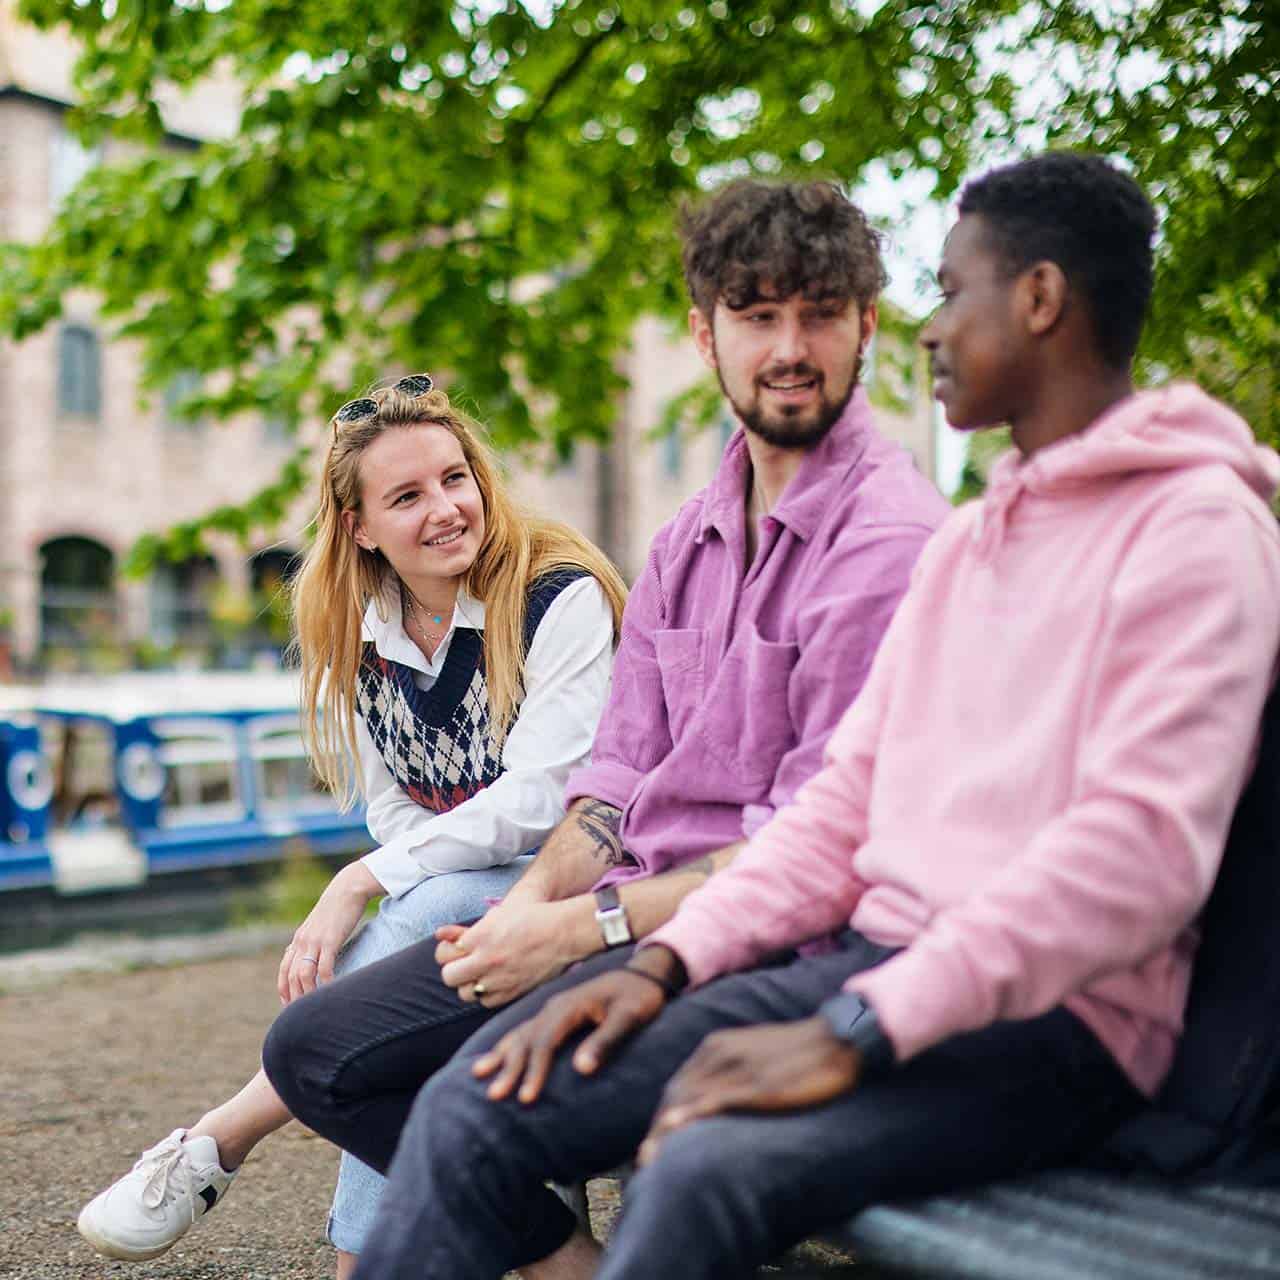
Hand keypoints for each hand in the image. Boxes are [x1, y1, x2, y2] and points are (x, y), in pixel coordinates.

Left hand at [277, 861, 383, 1003]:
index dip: (284, 988)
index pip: (284, 969)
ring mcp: (314, 941)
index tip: (288, 1004)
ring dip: (307, 993)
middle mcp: (302, 941)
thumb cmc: (338, 907)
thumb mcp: (320, 925)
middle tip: (301, 1012)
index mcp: (299, 939)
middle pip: (290, 975)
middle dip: (294, 996)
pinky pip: (324, 967)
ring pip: (303, 974)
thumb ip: (313, 940)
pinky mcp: (330, 940)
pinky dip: (325, 982)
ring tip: (314, 1005)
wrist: (349, 888)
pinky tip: (331, 990)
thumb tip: (312, 955)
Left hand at [435, 898, 589, 1007]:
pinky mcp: (512, 992)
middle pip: (450, 976)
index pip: (443, 954)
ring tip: (481, 974)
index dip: (448, 952)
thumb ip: (466, 929)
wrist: (564, 933)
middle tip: (465, 964)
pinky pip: (486, 1002)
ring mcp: (498, 978)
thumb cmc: (533, 917)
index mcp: (480, 936)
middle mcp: (486, 959)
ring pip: (465, 993)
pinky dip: (487, 994)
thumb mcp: (497, 915)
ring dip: (469, 984)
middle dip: (455, 970)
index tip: (458, 949)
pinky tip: (496, 982)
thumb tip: (440, 933)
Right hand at [472, 969, 667, 1103]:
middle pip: (527, 1039)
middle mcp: (556, 1006)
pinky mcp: (556, 1014)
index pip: (546, 1041)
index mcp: (570, 1006)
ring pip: (521, 1033)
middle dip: (510, 1068)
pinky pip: (526, 1030)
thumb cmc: (639, 998)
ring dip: (501, 1055)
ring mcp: (554, 1009)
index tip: (526, 1098)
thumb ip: (606, 1041)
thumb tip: (582, 1069)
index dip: (535, 1070)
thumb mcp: (630, 1017)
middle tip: (494, 1095)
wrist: (644, 976)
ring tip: (478, 1074)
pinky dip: (509, 1044)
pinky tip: (498, 1055)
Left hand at [637, 1017, 862, 1165]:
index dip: (663, 1114)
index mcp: (718, 1045)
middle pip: (675, 1093)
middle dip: (656, 1127)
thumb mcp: (759, 1056)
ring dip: (664, 1130)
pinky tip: (675, 1132)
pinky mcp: (756, 1084)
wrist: (839, 1038)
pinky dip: (690, 1117)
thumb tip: (721, 1101)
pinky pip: (714, 1101)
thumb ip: (735, 1071)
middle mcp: (720, 1052)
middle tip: (644, 1160)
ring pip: (687, 1099)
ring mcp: (737, 1067)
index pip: (679, 1084)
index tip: (655, 1141)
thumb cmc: (804, 1052)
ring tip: (650, 1160)